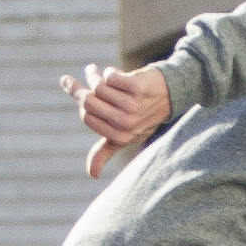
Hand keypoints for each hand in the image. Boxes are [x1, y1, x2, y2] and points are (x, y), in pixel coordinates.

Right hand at [61, 64, 169, 178]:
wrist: (170, 94)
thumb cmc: (144, 116)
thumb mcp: (125, 137)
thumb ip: (106, 151)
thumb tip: (92, 175)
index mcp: (120, 136)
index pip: (87, 116)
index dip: (80, 103)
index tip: (76, 89)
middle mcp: (126, 123)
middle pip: (88, 102)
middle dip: (78, 88)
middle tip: (75, 77)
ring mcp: (132, 106)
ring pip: (98, 87)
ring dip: (94, 75)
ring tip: (94, 70)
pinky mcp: (137, 87)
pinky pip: (110, 76)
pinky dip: (110, 71)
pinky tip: (115, 72)